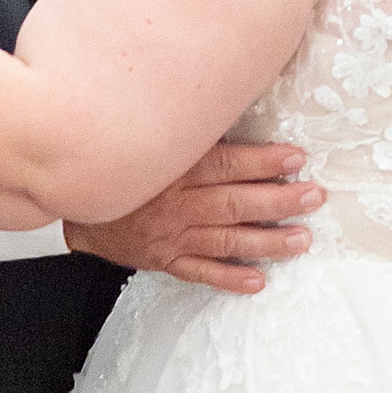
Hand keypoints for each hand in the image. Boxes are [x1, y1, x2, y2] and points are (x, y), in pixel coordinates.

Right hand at [62, 142, 322, 294]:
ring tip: (302, 240)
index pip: (225, 165)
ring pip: (226, 240)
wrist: (78, 203)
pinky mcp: (166, 260)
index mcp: (174, 170)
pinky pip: (200, 273)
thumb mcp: (153, 144)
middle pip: (234, 204)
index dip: (262, 162)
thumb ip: (190, 136)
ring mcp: (172, 236)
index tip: (296, 157)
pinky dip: (229, 278)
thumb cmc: (124, 168)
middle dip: (278, 201)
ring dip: (267, 241)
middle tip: (313, 197)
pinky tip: (258, 280)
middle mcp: (176, 204)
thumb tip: (230, 112)